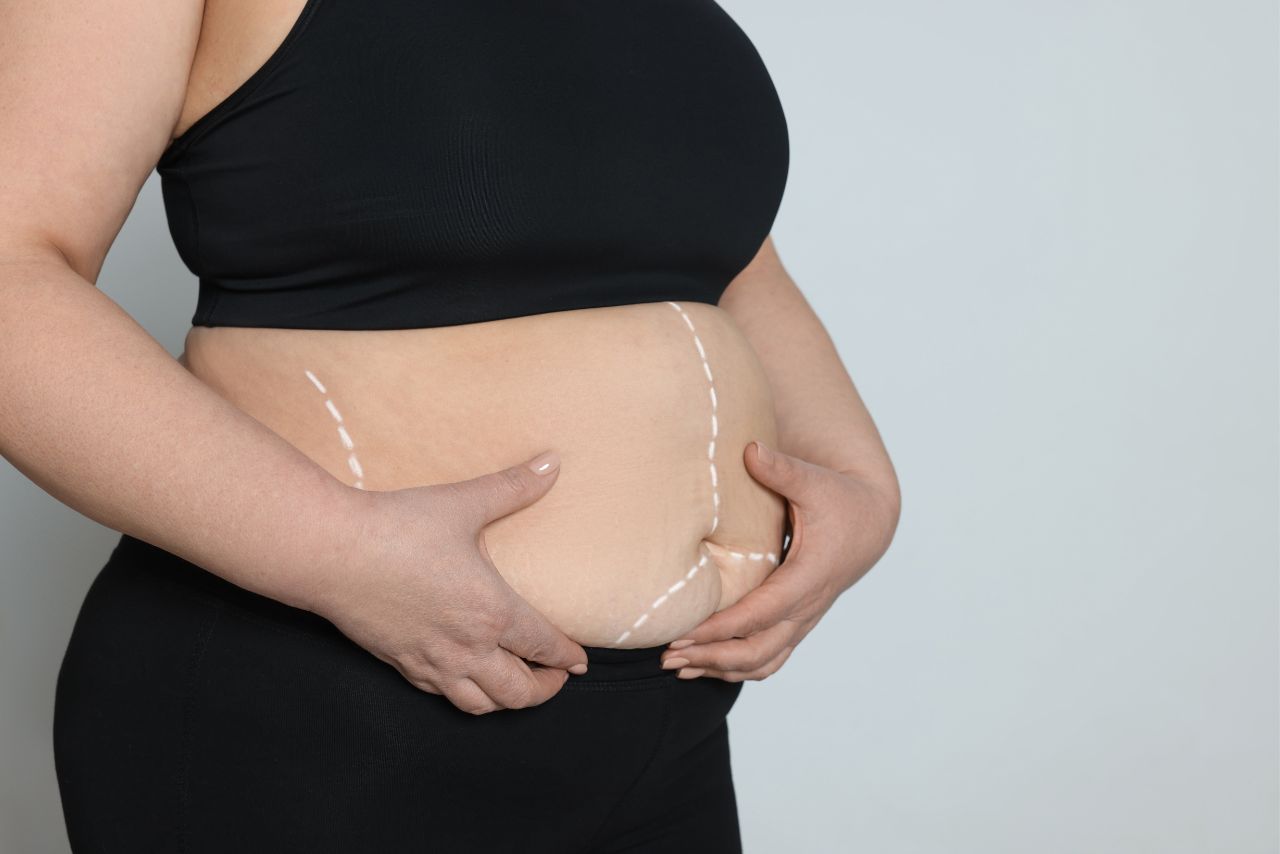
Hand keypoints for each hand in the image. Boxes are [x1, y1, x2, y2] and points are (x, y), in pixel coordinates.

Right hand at [306, 451, 588, 714]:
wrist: (332, 552)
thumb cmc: (399, 527)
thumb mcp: (463, 503)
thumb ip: (513, 486)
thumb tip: (552, 463)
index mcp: (492, 612)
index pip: (543, 646)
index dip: (567, 657)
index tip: (580, 661)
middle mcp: (467, 647)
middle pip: (519, 691)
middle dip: (545, 689)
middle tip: (557, 678)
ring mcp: (432, 661)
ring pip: (482, 704)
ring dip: (507, 701)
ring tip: (518, 687)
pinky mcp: (401, 664)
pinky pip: (443, 696)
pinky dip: (466, 697)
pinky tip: (467, 681)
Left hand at [661, 441, 898, 681]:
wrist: (869, 523)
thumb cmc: (839, 500)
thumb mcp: (813, 481)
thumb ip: (782, 469)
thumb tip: (751, 448)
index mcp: (808, 577)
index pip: (760, 613)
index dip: (721, 628)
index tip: (683, 634)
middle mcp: (806, 607)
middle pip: (757, 650)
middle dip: (711, 656)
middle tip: (667, 655)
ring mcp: (803, 620)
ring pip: (762, 662)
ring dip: (719, 668)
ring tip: (676, 666)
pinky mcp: (797, 624)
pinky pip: (768, 659)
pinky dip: (735, 668)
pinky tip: (701, 666)